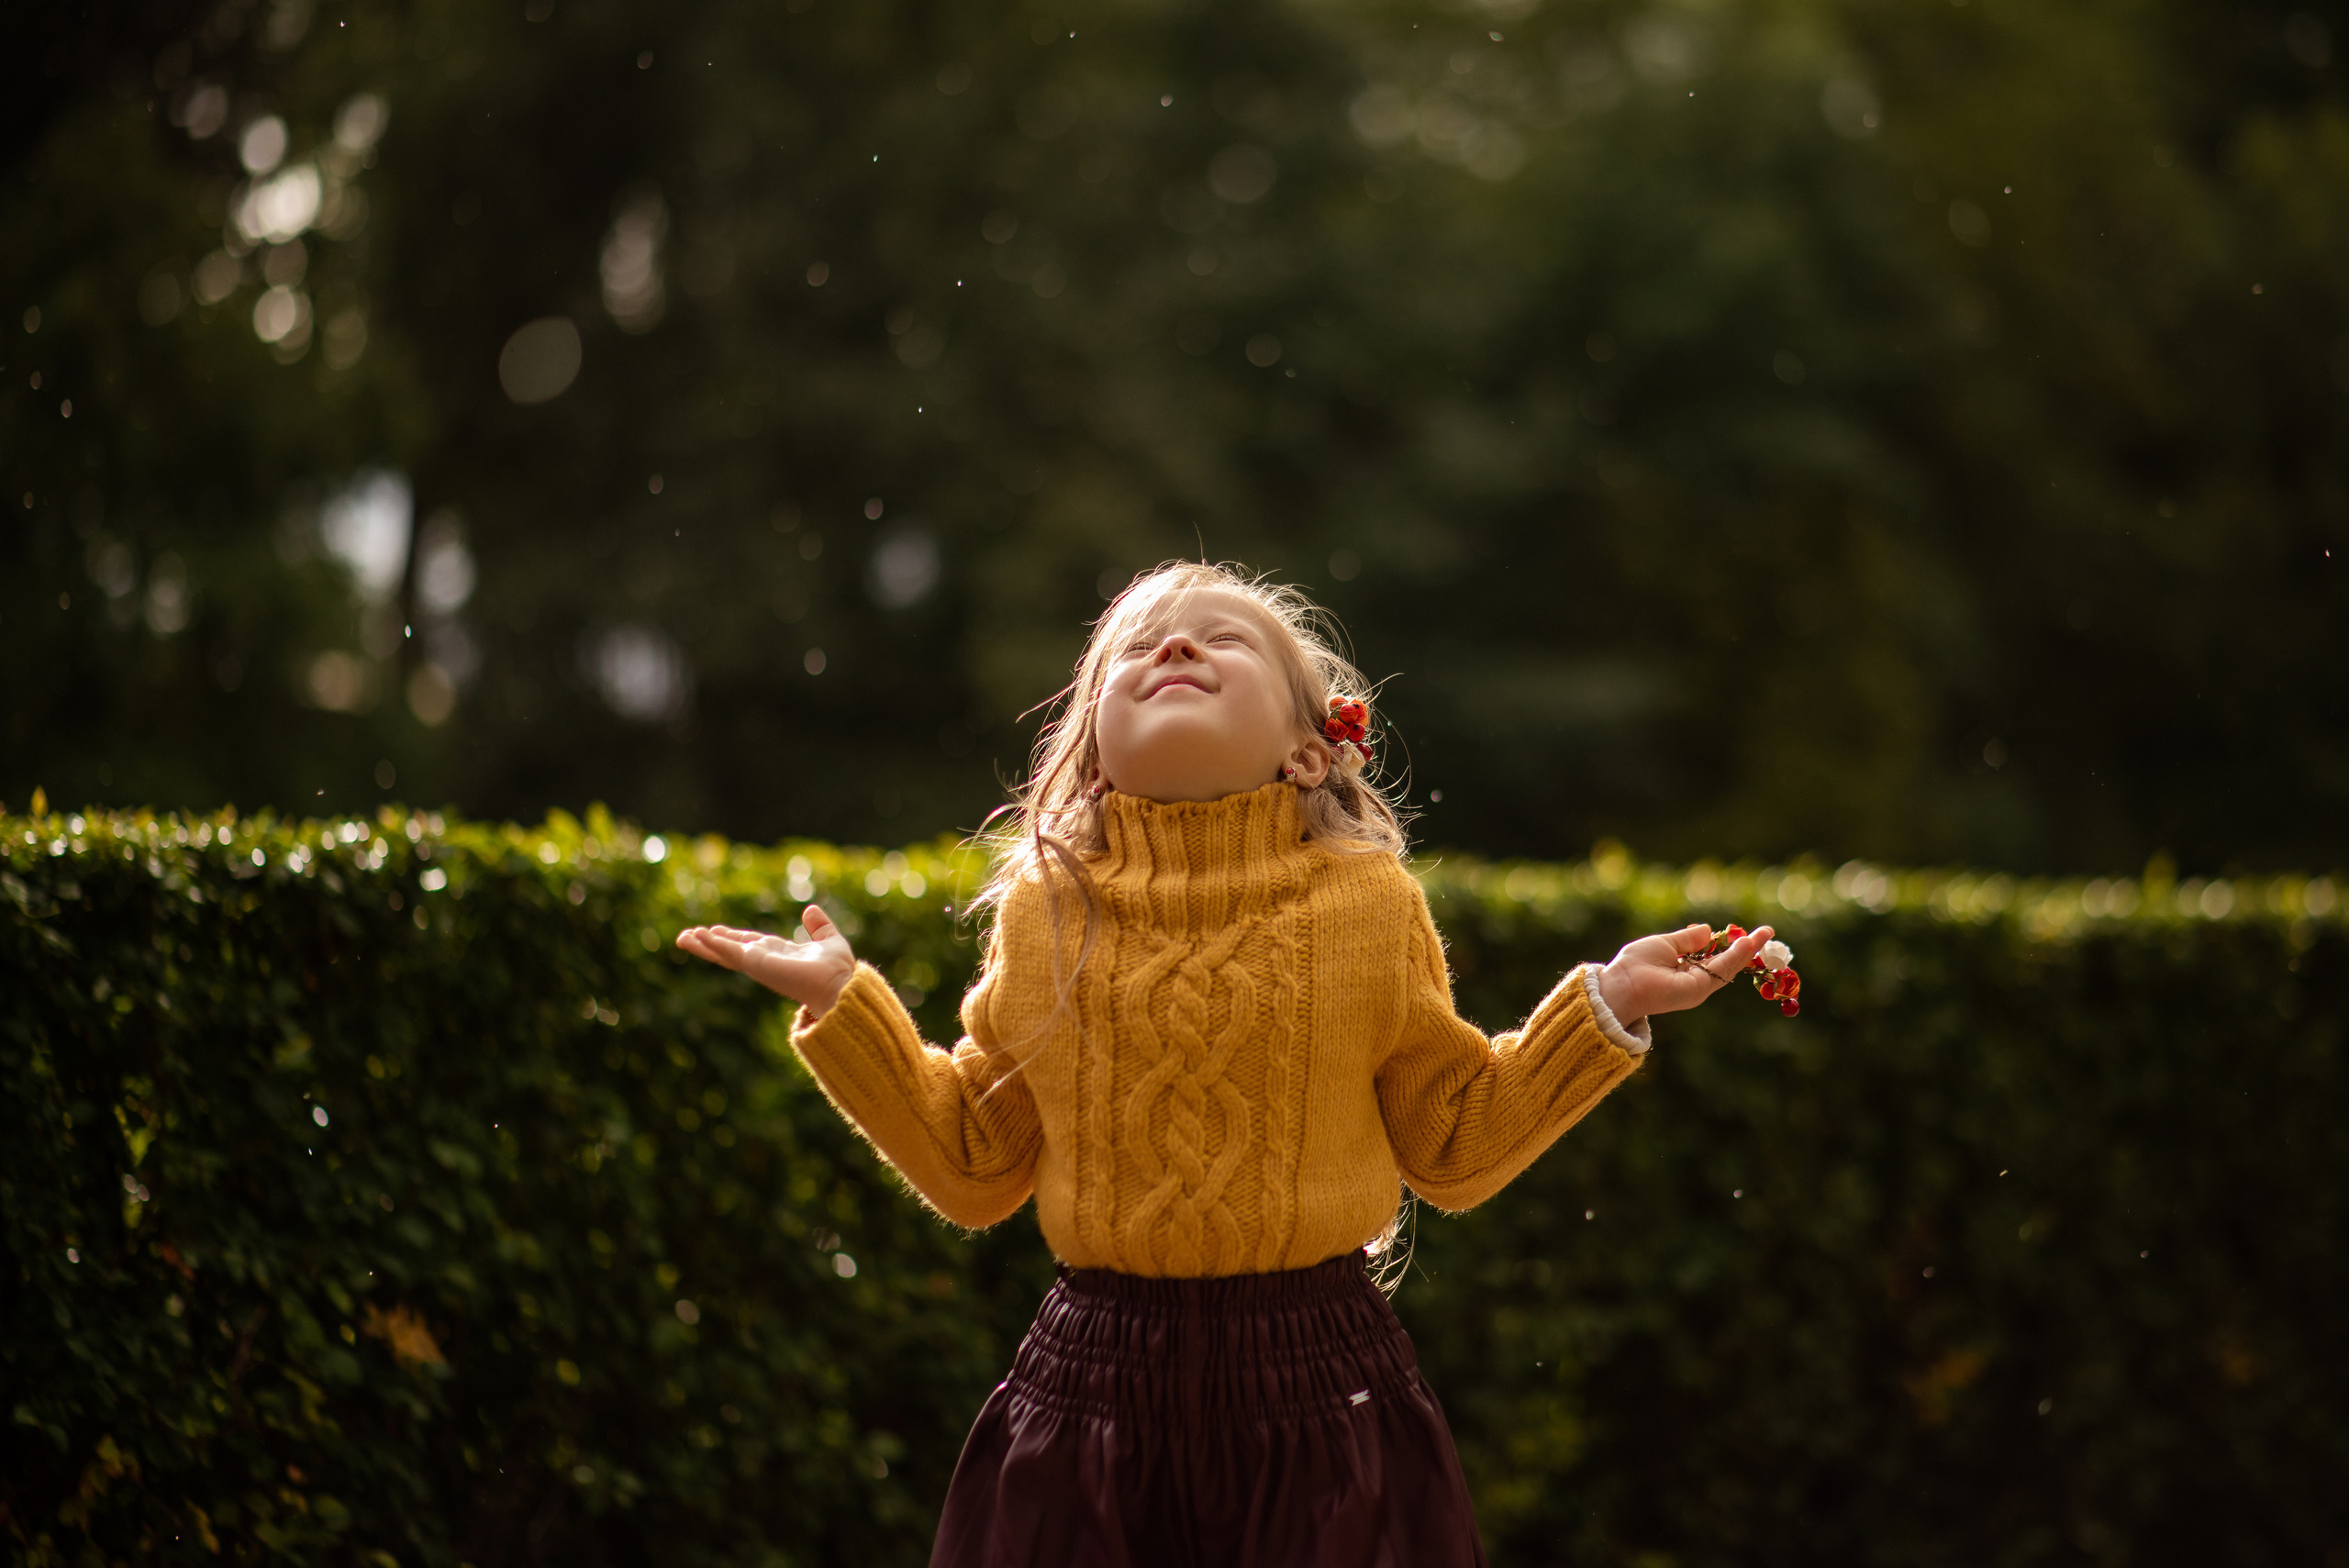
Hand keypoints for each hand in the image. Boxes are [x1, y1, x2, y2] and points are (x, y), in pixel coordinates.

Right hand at [676, 906, 855, 1018]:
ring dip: (703, 945)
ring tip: (682, 938)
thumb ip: (819, 926)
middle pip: (731, 949)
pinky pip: (729, 951)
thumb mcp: (829, 939)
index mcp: (780, 954)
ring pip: (724, 953)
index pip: (750, 943)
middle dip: (710, 943)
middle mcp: (765, 960)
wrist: (839, 986)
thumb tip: (809, 909)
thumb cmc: (838, 971)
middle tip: (688, 936)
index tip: (716, 930)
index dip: (733, 937)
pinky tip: (698, 936)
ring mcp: (758, 963)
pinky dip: (713, 944)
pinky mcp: (755, 963)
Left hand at [1597, 922, 1774, 1029]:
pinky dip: (1735, 956)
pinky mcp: (1699, 989)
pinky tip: (1747, 943)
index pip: (1713, 956)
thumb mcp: (1665, 944)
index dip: (1729, 944)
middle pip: (1727, 962)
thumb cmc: (1636, 964)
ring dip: (1748, 950)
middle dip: (1747, 947)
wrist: (1623, 985)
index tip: (1744, 932)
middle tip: (1767, 932)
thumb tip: (1708, 930)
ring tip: (1764, 934)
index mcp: (1684, 968)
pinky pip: (1721, 970)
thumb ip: (1688, 940)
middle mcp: (1694, 979)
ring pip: (1729, 966)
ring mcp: (1698, 986)